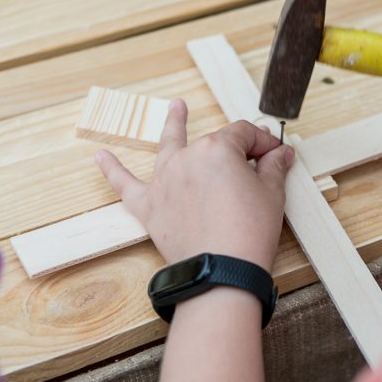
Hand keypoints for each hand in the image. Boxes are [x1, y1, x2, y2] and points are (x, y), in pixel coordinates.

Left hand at [95, 99, 294, 271]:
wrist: (223, 272)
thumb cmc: (249, 233)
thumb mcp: (271, 194)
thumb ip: (273, 168)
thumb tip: (280, 154)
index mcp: (218, 149)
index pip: (244, 135)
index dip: (263, 144)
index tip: (275, 157)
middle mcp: (186, 158)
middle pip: (212, 142)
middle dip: (236, 145)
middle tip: (252, 151)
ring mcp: (164, 181)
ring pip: (168, 146)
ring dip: (172, 125)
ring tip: (175, 109)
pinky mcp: (150, 207)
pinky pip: (125, 184)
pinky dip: (112, 169)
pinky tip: (101, 156)